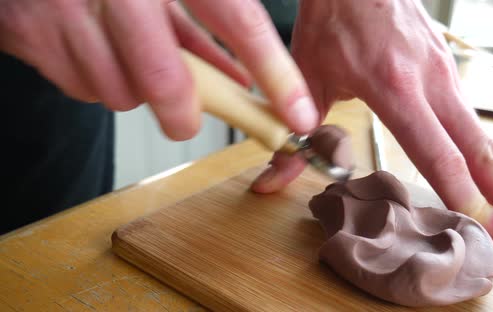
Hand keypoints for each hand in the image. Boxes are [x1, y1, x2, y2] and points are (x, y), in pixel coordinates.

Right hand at [0, 0, 317, 139]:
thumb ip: (205, 25)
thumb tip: (240, 77)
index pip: (236, 17)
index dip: (273, 71)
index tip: (296, 111)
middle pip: (164, 78)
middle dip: (183, 112)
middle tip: (186, 119)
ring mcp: (68, 9)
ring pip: (121, 93)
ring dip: (135, 89)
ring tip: (126, 55)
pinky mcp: (32, 34)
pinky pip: (83, 88)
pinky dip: (98, 81)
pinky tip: (96, 51)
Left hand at [251, 0, 492, 246]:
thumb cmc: (332, 21)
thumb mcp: (306, 79)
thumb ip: (292, 140)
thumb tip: (268, 183)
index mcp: (394, 87)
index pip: (437, 153)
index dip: (463, 196)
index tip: (489, 230)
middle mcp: (431, 80)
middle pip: (482, 149)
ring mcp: (446, 72)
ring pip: (485, 135)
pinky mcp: (448, 67)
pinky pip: (472, 118)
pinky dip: (487, 153)